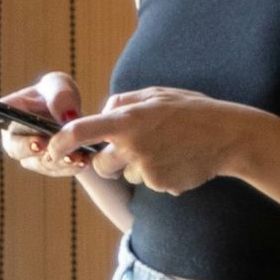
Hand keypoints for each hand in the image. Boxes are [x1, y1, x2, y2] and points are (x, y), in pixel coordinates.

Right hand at [0, 71, 90, 179]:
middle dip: (26, 145)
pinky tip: (82, 160)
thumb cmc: (58, 98)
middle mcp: (14, 136)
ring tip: (74, 156)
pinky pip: (54, 170)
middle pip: (13, 146)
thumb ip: (61, 96)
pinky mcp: (46, 166)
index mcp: (9, 111)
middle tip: (41, 143)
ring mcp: (29, 155)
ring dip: (55, 160)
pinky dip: (69, 166)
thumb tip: (65, 117)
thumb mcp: (61, 87)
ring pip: (36, 162)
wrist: (76, 121)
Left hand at [45, 86, 248, 194]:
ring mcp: (146, 169)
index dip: (61, 142)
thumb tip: (100, 113)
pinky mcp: (160, 185)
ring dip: (137, 167)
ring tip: (166, 150)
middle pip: (101, 166)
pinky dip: (158, 175)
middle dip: (108, 162)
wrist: (228, 137)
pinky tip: (178, 161)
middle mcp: (132, 146)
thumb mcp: (155, 94)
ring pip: (126, 175)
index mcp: (127, 119)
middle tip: (133, 149)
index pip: (82, 132)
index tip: (51, 149)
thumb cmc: (190, 111)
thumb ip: (123, 103)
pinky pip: (148, 184)